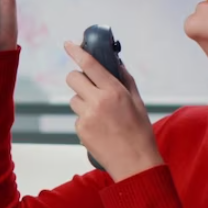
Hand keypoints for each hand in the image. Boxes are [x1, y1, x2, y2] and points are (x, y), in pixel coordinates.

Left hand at [64, 41, 162, 181]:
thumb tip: (115, 64)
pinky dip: (85, 119)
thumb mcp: (138, 102)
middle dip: (78, 79)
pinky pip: (77, 116)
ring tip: (101, 115)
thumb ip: (125, 80)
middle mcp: (98, 101)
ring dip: (83, 101)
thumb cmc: (140, 132)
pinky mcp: (80, 129)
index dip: (76, 52)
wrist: (135, 163)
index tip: (68, 44)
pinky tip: (100, 129)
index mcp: (114, 91)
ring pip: (74, 98)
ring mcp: (86, 116)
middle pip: (73, 78)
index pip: (90, 65)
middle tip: (89, 87)